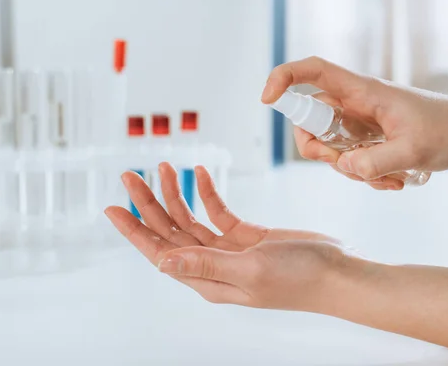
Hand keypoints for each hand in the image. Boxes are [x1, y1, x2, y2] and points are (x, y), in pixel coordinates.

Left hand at [104, 162, 370, 311]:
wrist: (335, 273)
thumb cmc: (298, 279)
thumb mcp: (249, 271)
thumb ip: (205, 264)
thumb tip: (160, 262)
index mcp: (206, 279)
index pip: (159, 252)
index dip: (133, 230)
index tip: (112, 209)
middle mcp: (212, 264)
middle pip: (170, 231)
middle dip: (148, 203)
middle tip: (130, 175)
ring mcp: (228, 249)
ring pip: (190, 219)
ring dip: (175, 194)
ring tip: (163, 167)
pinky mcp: (246, 235)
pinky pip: (217, 211)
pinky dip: (207, 192)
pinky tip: (198, 175)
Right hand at [262, 57, 447, 189]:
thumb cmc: (447, 131)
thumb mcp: (414, 150)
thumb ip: (376, 162)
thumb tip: (345, 168)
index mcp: (363, 92)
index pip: (314, 72)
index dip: (284, 78)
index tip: (268, 99)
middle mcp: (355, 105)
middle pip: (311, 120)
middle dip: (317, 149)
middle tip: (341, 164)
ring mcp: (359, 124)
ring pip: (329, 146)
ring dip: (350, 170)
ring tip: (390, 179)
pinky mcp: (367, 141)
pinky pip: (350, 161)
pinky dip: (365, 176)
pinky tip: (394, 181)